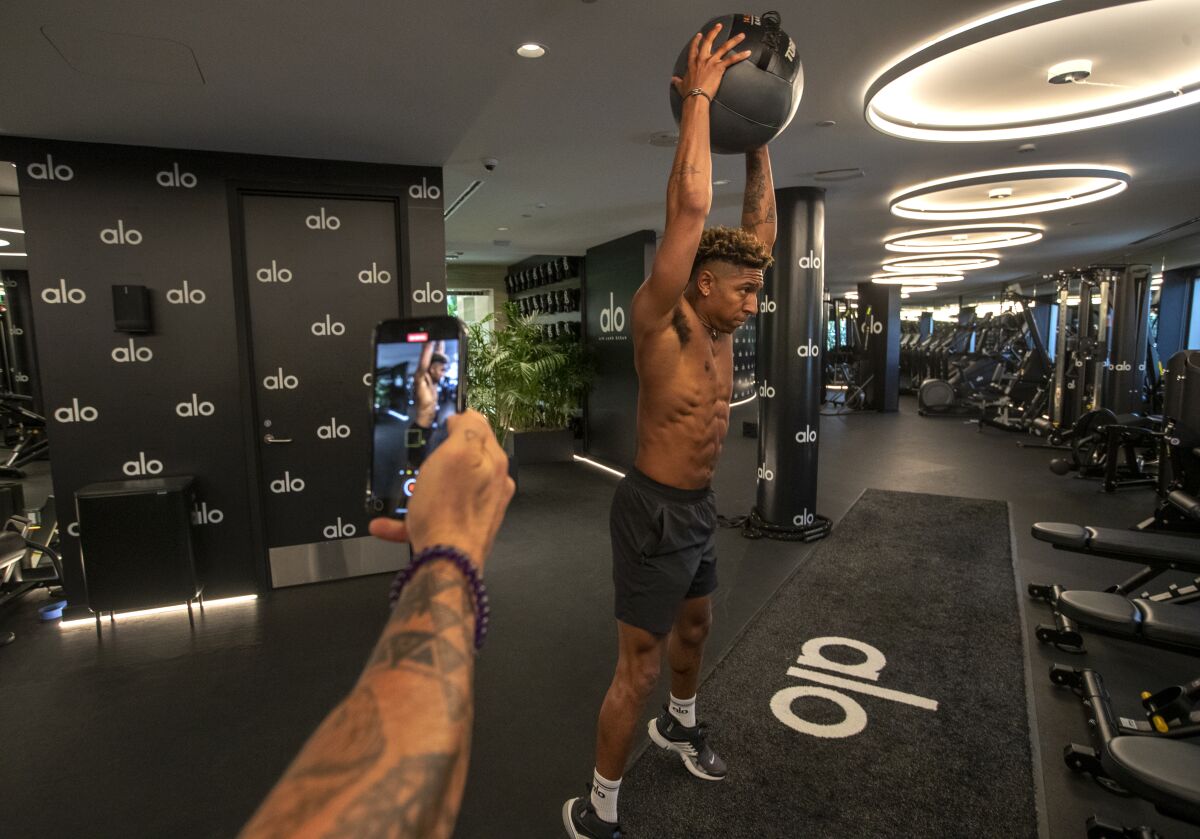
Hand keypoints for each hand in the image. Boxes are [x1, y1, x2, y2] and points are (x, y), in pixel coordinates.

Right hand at [369, 409, 514, 572]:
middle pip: (465, 460)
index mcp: (495, 464)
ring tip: (403, 491)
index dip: (460, 420)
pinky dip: (408, 519)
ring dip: (421, 489)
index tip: (440, 423)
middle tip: (421, 456)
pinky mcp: (460, 533)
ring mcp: (477, 511)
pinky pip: (432, 518)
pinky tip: (384, 525)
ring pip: (447, 490)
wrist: (445, 563)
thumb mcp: (457, 453)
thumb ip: (468, 429)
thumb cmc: (448, 507)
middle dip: (442, 456)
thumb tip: (469, 416)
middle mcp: (492, 488)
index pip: (482, 429)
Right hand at [671, 23, 750, 100]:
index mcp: (692, 63)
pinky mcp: (719, 68)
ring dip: (734, 40)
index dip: (697, 41)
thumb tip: (673, 80)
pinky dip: (741, 56)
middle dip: (714, 32)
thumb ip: (677, 81)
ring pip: (724, 47)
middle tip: (718, 27)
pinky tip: (748, 52)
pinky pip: (732, 59)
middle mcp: (702, 60)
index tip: (700, 35)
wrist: (695, 97)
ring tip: (741, 36)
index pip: (694, 48)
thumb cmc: (688, 93)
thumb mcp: (680, 85)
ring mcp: (711, 62)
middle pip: (709, 42)